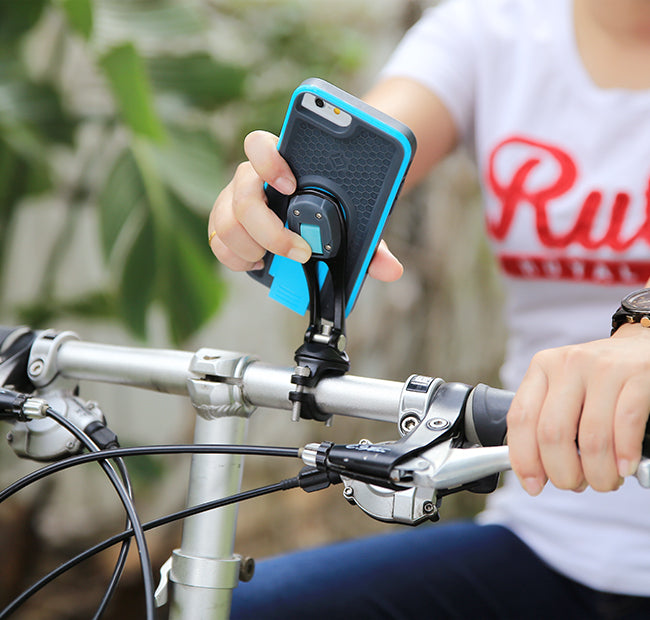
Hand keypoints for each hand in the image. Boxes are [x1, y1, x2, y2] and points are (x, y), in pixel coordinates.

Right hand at [208, 130, 402, 280]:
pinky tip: (258, 263)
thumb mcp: (356, 223)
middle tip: (300, 251)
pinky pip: (218, 241)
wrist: (316, 215)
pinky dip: (235, 257)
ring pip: (225, 221)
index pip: (259, 145)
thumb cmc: (334, 210)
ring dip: (251, 246)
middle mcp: (253, 178)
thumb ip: (371, 242)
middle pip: (242, 193)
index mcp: (281, 162)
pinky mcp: (228, 226)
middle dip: (269, 229)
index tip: (291, 185)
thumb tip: (391, 269)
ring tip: (273, 260)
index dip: (269, 161)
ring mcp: (235, 202)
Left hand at [507, 323, 649, 494]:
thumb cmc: (599, 381)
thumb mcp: (564, 389)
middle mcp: (567, 364)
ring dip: (597, 472)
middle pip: (552, 432)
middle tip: (575, 484)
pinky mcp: (637, 374)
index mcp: (542, 368)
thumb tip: (535, 473)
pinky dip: (624, 455)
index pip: (520, 417)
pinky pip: (626, 424)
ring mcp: (602, 367)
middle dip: (562, 472)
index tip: (533, 485)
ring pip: (590, 436)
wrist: (643, 348)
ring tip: (603, 480)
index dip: (524, 458)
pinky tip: (624, 467)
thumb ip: (547, 420)